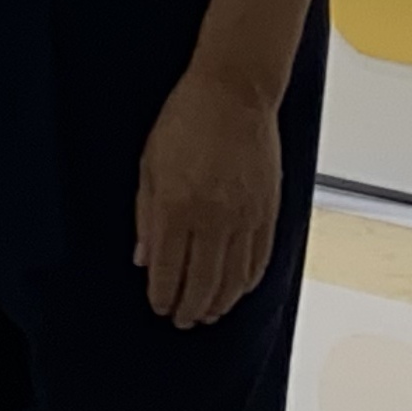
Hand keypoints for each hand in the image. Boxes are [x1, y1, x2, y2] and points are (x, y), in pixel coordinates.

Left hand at [134, 65, 280, 328]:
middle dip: (190, 309)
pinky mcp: (268, 210)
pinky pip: (260, 259)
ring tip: (208, 313)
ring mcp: (244, 217)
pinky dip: (248, 282)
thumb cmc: (187, 118)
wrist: (235, 90)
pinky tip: (238, 289)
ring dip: (219, 304)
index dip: (163, 297)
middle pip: (202, 285)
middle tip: (183, 320)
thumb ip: (145, 215)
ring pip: (233, 280)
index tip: (159, 307)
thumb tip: (143, 258)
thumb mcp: (150, 163)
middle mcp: (212, 218)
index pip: (169, 272)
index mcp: (177, 207)